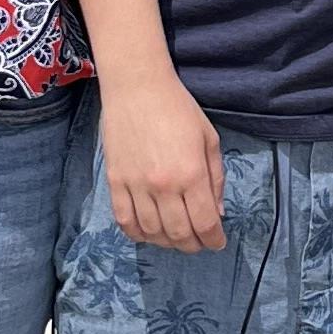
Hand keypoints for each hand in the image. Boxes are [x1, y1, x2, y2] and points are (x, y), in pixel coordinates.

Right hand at [100, 73, 226, 251]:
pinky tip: (148, 232)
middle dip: (193, 245)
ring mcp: (136, 186)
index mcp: (191, 174)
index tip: (217, 242)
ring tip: (175, 237)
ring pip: (152, 233)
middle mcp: (163, 185)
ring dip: (167, 243)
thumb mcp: (209, 140)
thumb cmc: (179, 108)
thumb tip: (217, 213)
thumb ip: (216, 179)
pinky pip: (125, 221)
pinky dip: (138, 234)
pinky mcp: (115, 182)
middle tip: (198, 242)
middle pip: (179, 235)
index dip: (214, 240)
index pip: (205, 223)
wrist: (137, 87)